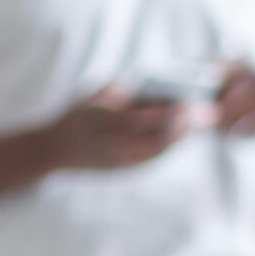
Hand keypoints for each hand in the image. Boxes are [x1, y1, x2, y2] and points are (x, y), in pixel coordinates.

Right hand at [43, 88, 196, 170]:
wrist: (53, 151)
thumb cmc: (76, 115)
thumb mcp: (90, 95)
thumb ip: (119, 90)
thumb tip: (157, 84)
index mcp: (96, 121)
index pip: (135, 119)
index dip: (162, 113)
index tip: (184, 101)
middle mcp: (106, 146)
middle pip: (150, 140)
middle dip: (179, 127)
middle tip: (201, 113)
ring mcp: (115, 162)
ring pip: (155, 152)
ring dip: (178, 138)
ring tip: (194, 122)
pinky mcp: (121, 171)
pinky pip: (151, 160)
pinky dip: (168, 147)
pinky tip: (181, 135)